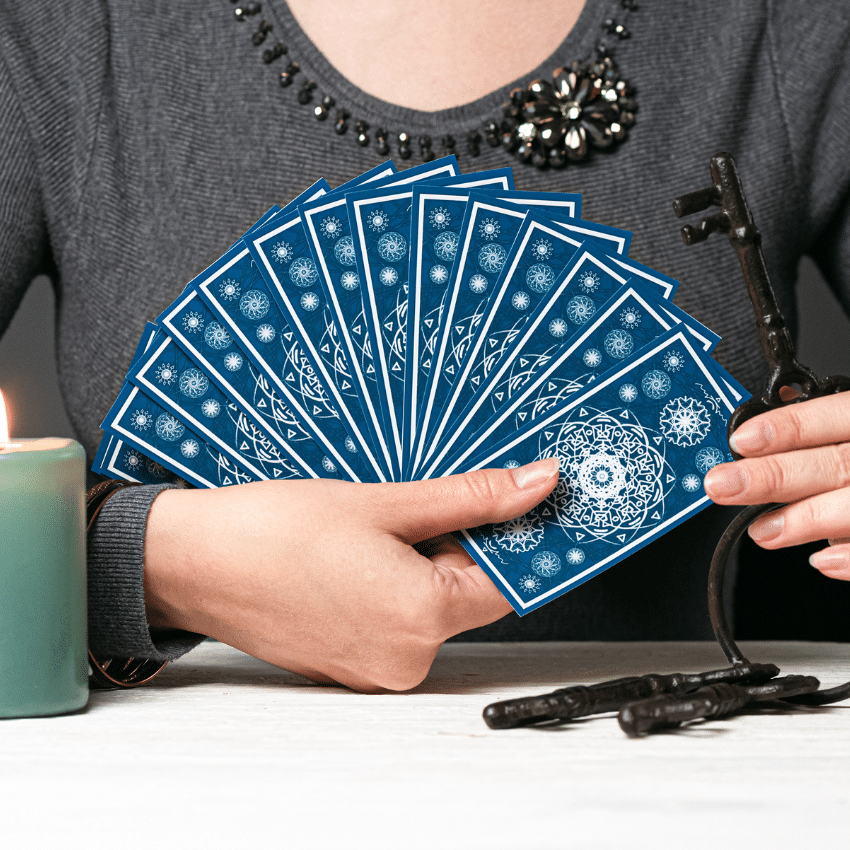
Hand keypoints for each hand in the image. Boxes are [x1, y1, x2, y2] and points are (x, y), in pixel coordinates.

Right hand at [142, 458, 558, 691]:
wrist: (192, 561)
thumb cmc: (272, 532)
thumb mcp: (383, 502)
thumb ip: (470, 497)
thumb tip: (535, 486)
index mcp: (419, 618)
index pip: (508, 582)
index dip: (519, 537)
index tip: (528, 505)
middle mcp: (403, 657)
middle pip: (467, 592)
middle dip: (460, 542)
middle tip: (429, 498)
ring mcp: (374, 666)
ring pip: (430, 603)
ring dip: (423, 559)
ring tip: (378, 522)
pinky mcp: (350, 662)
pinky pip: (396, 618)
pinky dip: (393, 582)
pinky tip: (358, 550)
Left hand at [702, 392, 849, 580]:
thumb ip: (827, 428)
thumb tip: (764, 431)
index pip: (837, 414)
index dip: (790, 426)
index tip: (741, 440)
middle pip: (839, 464)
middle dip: (774, 476)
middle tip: (724, 486)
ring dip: (806, 520)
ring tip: (761, 530)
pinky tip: (820, 561)